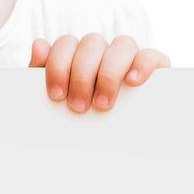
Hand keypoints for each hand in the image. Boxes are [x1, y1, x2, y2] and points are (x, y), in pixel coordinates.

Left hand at [29, 34, 169, 111]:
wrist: (107, 150)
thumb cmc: (75, 119)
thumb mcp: (57, 101)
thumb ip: (43, 75)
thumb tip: (39, 46)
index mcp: (77, 55)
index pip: (66, 44)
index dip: (58, 66)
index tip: (57, 96)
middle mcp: (103, 52)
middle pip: (92, 43)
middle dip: (82, 75)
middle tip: (79, 107)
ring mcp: (128, 58)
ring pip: (122, 44)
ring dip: (110, 72)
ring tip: (103, 104)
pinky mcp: (154, 69)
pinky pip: (152, 55)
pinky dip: (143, 64)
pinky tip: (134, 81)